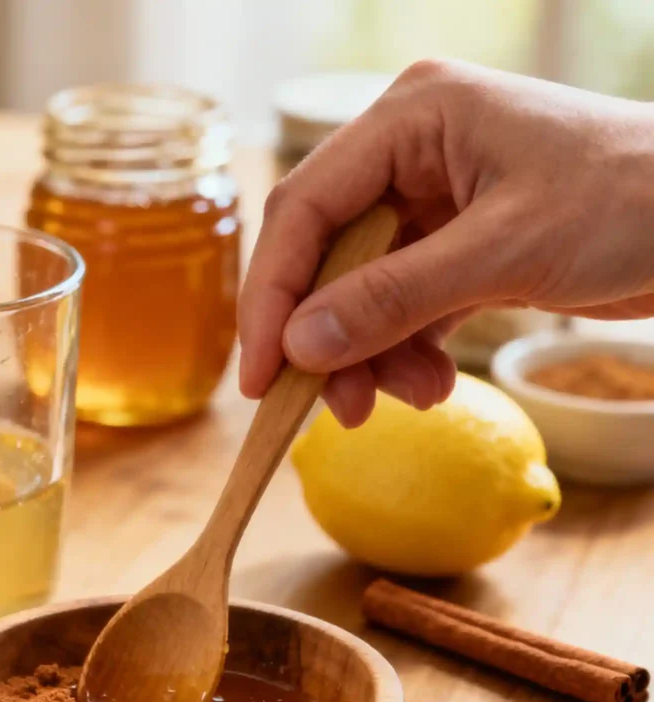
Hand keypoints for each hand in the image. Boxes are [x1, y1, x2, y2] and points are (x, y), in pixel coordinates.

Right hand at [239, 60, 653, 425]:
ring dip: (372, 355)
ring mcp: (431, 200)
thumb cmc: (633, 201)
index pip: (305, 208)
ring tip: (411, 399)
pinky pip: (400, 306)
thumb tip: (299, 345)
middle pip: (325, 255)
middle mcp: (409, 153)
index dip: (272, 296)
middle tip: (336, 406)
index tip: (261, 375)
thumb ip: (393, 298)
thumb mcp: (504, 251)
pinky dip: (406, 352)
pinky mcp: (453, 244)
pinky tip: (432, 384)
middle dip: (328, 337)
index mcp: (412, 118)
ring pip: (359, 290)